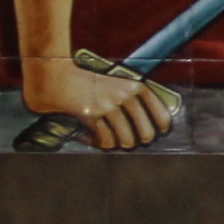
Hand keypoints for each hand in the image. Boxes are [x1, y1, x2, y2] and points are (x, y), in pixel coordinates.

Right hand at [25, 58, 172, 150]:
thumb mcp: (118, 85)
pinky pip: (106, 140)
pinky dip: (101, 143)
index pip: (162, 114)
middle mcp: (125, 95)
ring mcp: (109, 105)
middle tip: (131, 140)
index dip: (161, 128)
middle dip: (139, 141)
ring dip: (119, 144)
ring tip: (113, 141)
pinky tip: (95, 138)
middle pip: (146, 134)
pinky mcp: (92, 114)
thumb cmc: (91, 84)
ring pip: (126, 141)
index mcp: (135, 86)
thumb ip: (134, 101)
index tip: (158, 132)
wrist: (61, 78)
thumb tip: (151, 128)